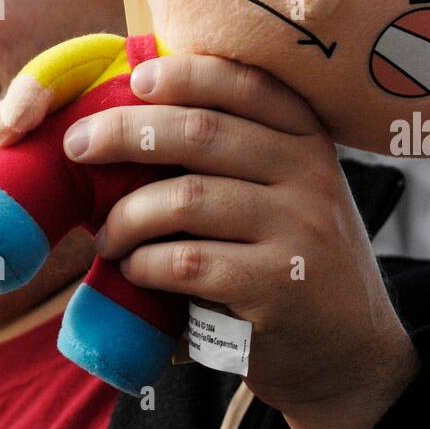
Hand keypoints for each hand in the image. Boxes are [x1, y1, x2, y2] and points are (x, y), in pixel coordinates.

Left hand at [62, 53, 419, 428]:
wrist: (351, 354)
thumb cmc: (292, 256)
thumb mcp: (288, 191)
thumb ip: (236, 152)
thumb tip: (133, 111)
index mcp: (307, 138)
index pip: (245, 85)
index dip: (185, 74)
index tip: (136, 79)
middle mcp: (310, 174)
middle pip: (203, 132)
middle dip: (126, 132)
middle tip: (78, 146)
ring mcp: (299, 230)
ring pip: (187, 198)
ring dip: (128, 215)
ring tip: (107, 236)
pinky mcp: (278, 288)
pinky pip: (189, 262)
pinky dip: (146, 263)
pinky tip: (134, 270)